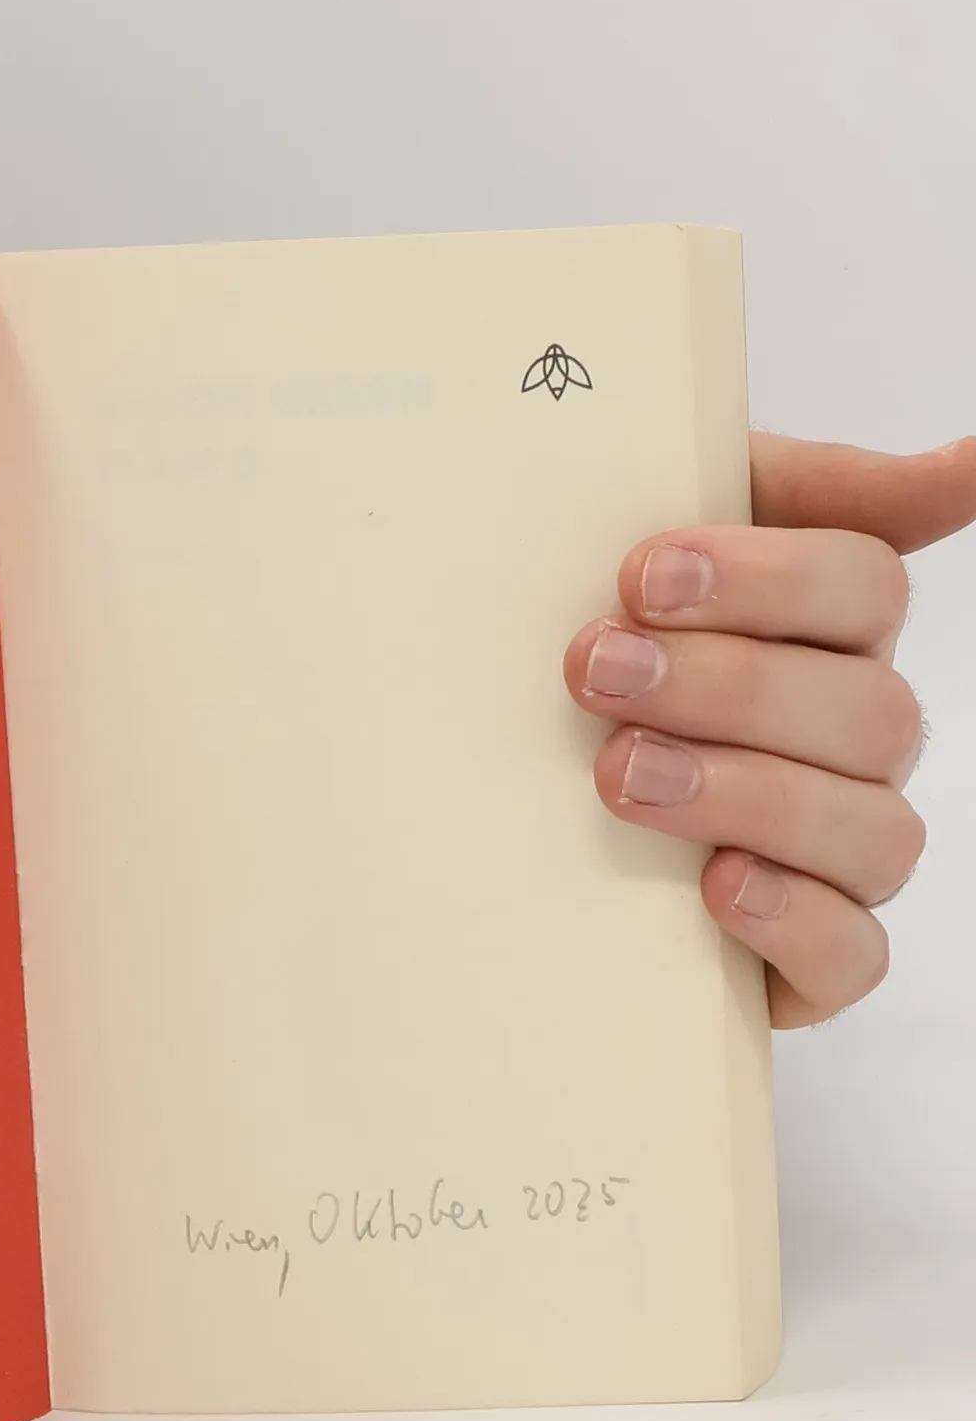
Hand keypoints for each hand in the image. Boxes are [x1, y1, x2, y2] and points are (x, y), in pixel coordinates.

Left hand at [564, 433, 975, 1027]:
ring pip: (873, 831)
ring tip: (618, 775)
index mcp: (829, 632)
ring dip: (746, 795)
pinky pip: (854, 956)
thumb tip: (970, 463)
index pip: (865, 586)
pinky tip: (720, 886)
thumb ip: (779, 485)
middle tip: (597, 671)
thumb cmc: (594, 653)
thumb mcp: (650, 545)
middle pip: (868, 710)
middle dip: (726, 686)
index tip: (642, 575)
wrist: (493, 808)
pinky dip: (797, 921)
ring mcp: (840, 853)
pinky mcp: (807, 958)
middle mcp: (855, 741)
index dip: (765, 578)